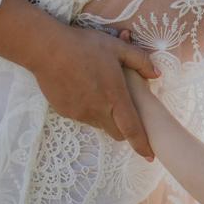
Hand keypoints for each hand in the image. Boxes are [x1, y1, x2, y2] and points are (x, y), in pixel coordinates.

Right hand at [32, 25, 159, 160]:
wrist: (47, 50)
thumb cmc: (85, 46)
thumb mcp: (117, 47)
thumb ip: (141, 61)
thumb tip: (157, 74)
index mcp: (114, 97)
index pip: (132, 129)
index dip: (142, 144)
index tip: (150, 156)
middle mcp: (98, 110)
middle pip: (117, 132)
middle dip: (125, 129)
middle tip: (127, 113)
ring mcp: (80, 113)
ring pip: (100, 124)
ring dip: (106, 116)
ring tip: (102, 90)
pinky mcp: (65, 112)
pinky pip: (83, 117)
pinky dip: (89, 109)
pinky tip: (85, 88)